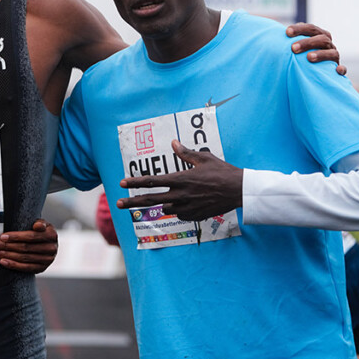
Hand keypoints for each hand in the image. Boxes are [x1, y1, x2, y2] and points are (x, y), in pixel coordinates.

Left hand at [0, 219, 57, 272]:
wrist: (47, 243)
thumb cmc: (40, 230)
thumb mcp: (42, 223)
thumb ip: (39, 223)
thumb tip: (37, 226)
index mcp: (51, 234)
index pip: (31, 236)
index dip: (16, 237)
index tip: (2, 236)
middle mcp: (52, 248)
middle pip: (25, 248)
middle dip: (7, 246)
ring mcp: (48, 260)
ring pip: (24, 258)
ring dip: (7, 255)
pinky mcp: (42, 268)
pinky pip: (26, 268)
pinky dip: (13, 265)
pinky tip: (2, 261)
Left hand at [117, 140, 242, 220]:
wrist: (240, 191)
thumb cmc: (222, 172)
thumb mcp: (203, 158)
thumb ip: (185, 152)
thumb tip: (173, 142)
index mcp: (180, 179)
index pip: (152, 181)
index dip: (135, 182)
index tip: (122, 182)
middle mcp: (180, 195)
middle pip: (150, 200)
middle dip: (131, 202)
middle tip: (117, 204)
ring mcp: (187, 208)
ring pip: (166, 208)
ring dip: (163, 203)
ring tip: (171, 197)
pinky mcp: (195, 216)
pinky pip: (180, 214)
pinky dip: (179, 210)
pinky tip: (188, 203)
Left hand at [286, 22, 345, 75]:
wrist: (317, 70)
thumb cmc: (300, 54)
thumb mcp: (295, 45)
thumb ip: (288, 38)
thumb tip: (265, 28)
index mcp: (318, 35)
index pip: (311, 28)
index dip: (300, 29)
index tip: (286, 32)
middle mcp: (328, 44)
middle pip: (321, 39)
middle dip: (307, 42)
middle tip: (292, 48)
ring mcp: (334, 56)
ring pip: (332, 53)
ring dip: (321, 54)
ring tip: (308, 58)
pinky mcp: (338, 69)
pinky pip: (342, 69)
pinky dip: (340, 69)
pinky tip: (335, 71)